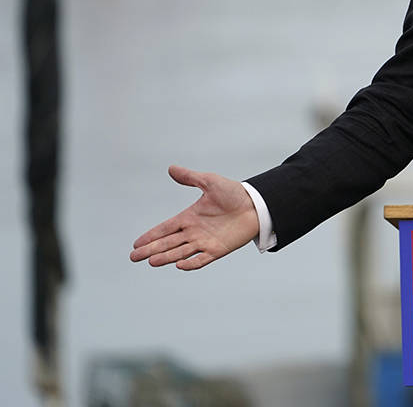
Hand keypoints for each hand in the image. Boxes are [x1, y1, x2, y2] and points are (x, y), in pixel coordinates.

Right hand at [130, 165, 259, 269]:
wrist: (256, 204)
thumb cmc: (234, 193)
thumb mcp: (210, 182)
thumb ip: (191, 177)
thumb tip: (171, 168)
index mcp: (189, 217)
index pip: (165, 228)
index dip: (151, 236)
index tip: (136, 244)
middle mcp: (194, 231)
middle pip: (168, 243)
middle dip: (151, 250)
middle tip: (134, 257)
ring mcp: (205, 242)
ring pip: (181, 252)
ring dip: (166, 257)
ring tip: (151, 261)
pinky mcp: (218, 249)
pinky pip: (202, 259)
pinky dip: (191, 263)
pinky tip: (179, 265)